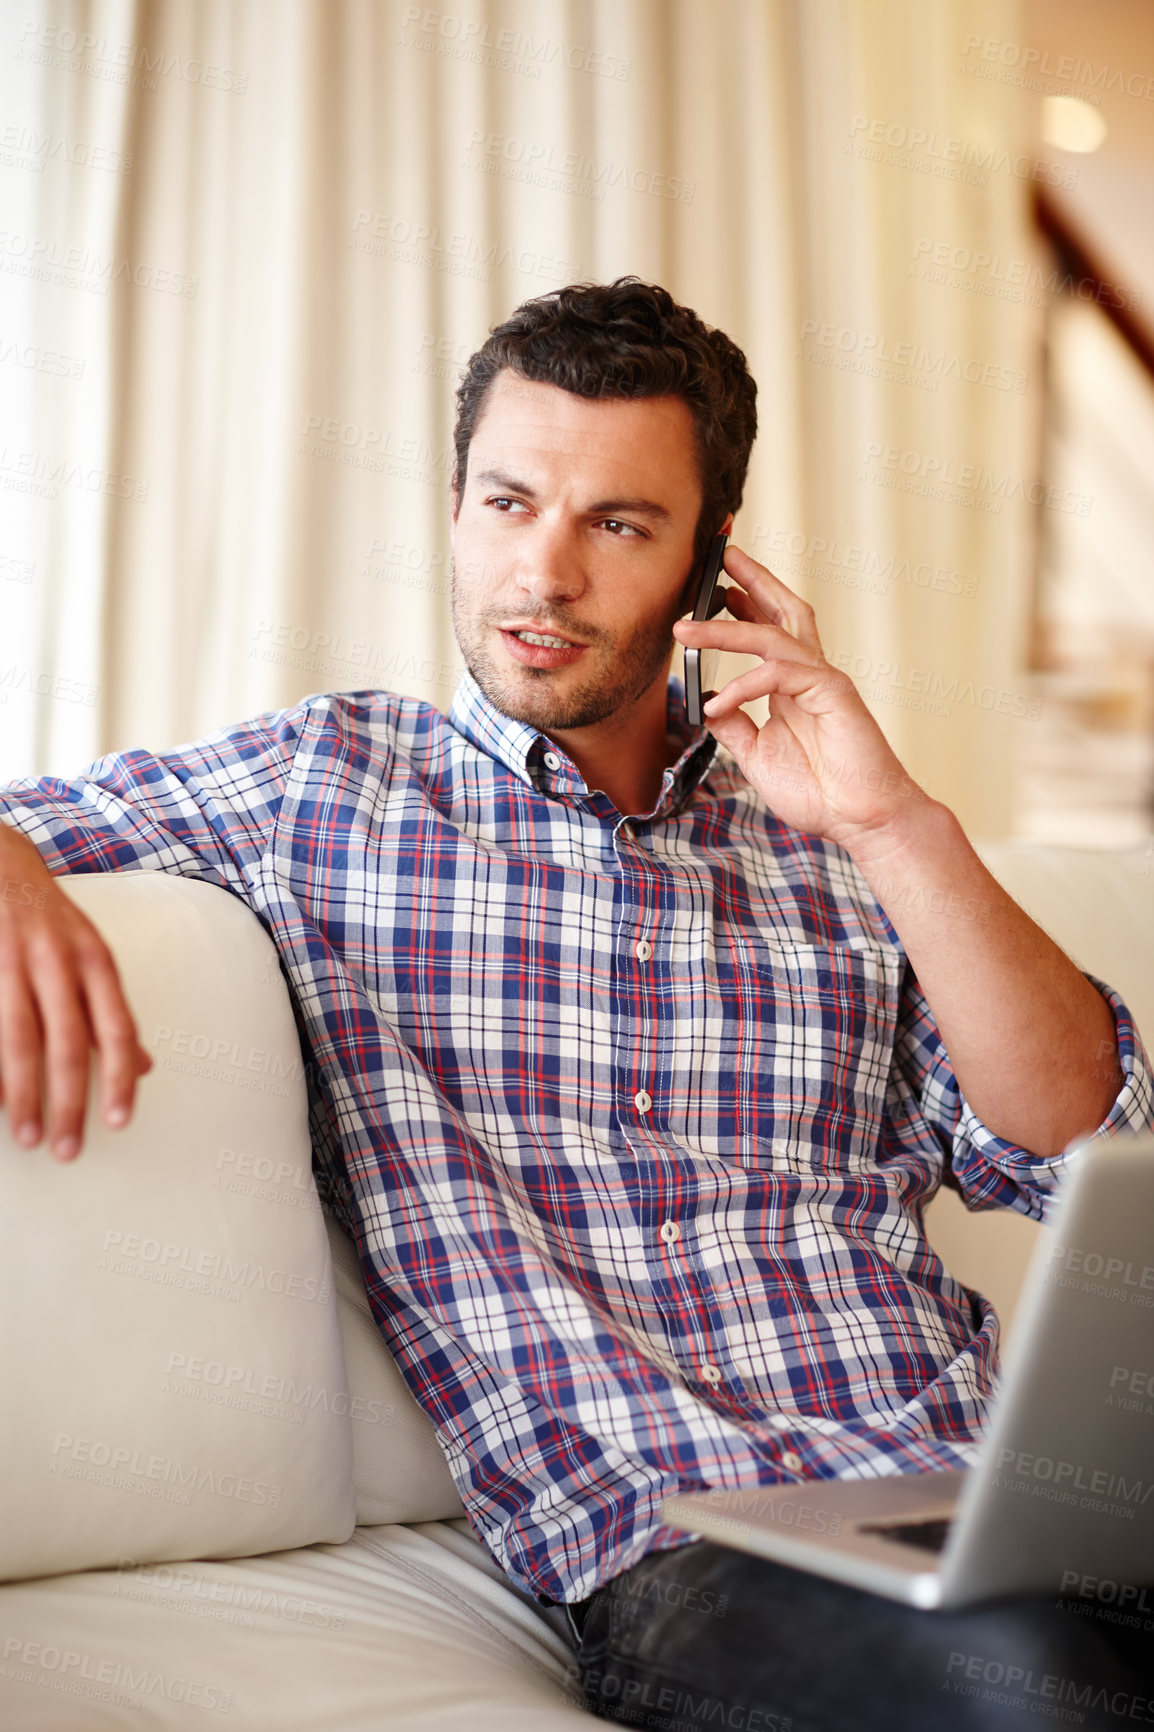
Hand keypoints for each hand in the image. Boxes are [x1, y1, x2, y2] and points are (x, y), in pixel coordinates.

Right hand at [0, 827, 151, 1159]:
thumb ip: (112, 1013)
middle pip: (66, 1042)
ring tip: (26, 1135)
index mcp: (95, 960)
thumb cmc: (52, 923)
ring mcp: (11, 963)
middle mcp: (56, 960)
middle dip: (67, 1101)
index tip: (118, 1122)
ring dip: (21, 1095)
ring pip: (18, 1039)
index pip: (116, 1028)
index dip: (119, 1078)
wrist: (0, 865)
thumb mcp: (93, 956)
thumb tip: (144, 1068)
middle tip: (66, 1148)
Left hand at [672, 545, 928, 854]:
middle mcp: (810, 674)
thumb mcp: (757, 755)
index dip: (745, 603)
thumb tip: (704, 702)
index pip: (769, 631)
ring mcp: (823, 681)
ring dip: (725, 629)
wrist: (861, 821)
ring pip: (772, 636)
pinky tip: (718, 702)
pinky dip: (744, 686)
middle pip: (783, 609)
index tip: (716, 585)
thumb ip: (733, 726)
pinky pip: (779, 676)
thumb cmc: (819, 792)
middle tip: (720, 555)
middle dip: (752, 579)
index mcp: (793, 686)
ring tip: (685, 629)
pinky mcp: (833, 694)